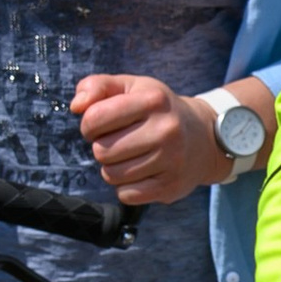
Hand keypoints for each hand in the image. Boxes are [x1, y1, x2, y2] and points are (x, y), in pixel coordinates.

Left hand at [72, 70, 223, 203]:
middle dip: (102, 147)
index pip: (95, 118)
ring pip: (112, 175)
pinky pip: (126, 195)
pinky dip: (126, 187)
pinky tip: (139, 173)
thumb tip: (76, 106)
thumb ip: (98, 86)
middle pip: (102, 151)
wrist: (204, 138)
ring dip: (112, 168)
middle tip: (118, 142)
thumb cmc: (157, 111)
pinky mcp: (171, 187)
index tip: (100, 125)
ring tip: (129, 157)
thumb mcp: (131, 87)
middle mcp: (166, 129)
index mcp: (153, 100)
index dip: (89, 124)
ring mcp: (171, 160)